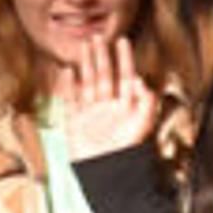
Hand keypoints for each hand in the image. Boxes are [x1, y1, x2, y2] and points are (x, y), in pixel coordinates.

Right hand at [59, 32, 161, 158]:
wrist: (107, 176)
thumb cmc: (128, 155)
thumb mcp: (143, 127)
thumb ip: (146, 103)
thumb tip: (141, 80)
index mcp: (127, 107)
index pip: (126, 76)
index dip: (124, 59)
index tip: (122, 39)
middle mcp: (109, 108)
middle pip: (104, 76)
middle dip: (101, 56)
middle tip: (96, 36)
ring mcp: (92, 114)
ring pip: (88, 83)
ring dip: (85, 64)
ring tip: (83, 46)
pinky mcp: (76, 123)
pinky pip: (71, 100)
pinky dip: (67, 85)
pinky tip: (66, 71)